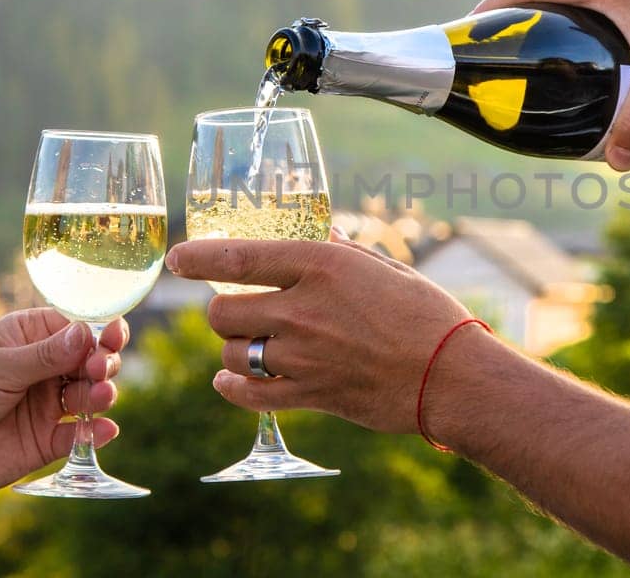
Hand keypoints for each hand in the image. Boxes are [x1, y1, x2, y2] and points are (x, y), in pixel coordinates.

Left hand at [0, 309, 128, 509]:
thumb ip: (45, 355)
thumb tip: (87, 333)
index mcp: (29, 338)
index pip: (76, 326)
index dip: (99, 330)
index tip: (114, 335)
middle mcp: (44, 368)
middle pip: (91, 359)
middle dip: (104, 361)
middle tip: (99, 369)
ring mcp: (47, 404)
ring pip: (91, 394)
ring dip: (102, 393)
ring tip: (99, 397)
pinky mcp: (48, 440)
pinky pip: (81, 435)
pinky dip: (97, 431)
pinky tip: (103, 429)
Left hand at [166, 229, 477, 433]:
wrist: (452, 377)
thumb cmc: (428, 315)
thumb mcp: (386, 268)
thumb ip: (342, 252)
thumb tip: (320, 235)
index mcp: (321, 266)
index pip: (238, 257)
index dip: (198, 258)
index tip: (177, 258)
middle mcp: (304, 309)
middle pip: (223, 312)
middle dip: (222, 311)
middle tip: (237, 310)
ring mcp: (303, 356)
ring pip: (232, 354)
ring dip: (234, 350)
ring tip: (249, 345)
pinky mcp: (310, 394)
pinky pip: (250, 395)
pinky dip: (233, 389)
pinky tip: (229, 381)